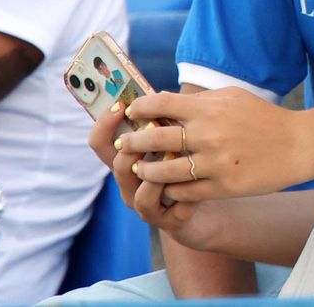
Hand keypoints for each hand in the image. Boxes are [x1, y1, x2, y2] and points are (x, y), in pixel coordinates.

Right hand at [86, 103, 222, 248]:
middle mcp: (130, 184)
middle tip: (153, 126)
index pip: (101, 142)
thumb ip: (164, 121)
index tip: (121, 104)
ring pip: (138, 193)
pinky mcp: (168, 222)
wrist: (212, 203)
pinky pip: (168, 211)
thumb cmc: (189, 163)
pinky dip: (180, 194)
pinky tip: (197, 181)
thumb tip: (160, 91)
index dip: (105, 122)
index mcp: (128, 160)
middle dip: (132, 146)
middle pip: (116, 165)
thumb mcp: (176, 138)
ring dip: (155, 173)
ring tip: (174, 156)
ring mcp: (146, 206)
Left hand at [119, 88, 313, 202]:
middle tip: (125, 144)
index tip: (132, 111)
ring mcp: (214, 163)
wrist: (297, 145)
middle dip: (133, 141)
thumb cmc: (263, 117)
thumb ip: (200, 101)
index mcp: (208, 109)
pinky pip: (185, 192)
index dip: (140, 107)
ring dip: (147, 170)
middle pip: (155, 138)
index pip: (161, 104)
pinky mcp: (223, 187)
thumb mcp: (232, 97)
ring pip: (164, 171)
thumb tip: (168, 102)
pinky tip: (166, 188)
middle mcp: (207, 135)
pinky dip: (171, 190)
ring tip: (141, 169)